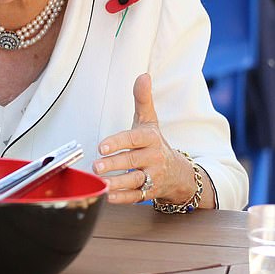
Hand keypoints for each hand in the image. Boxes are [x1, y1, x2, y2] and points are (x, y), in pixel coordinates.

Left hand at [92, 74, 196, 204]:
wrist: (179, 172)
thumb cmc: (154, 142)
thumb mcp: (149, 120)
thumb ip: (142, 99)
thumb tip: (143, 75)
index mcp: (150, 138)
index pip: (133, 139)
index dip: (117, 142)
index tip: (101, 146)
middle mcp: (153, 158)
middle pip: (132, 161)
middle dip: (114, 164)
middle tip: (96, 166)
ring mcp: (153, 177)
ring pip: (135, 181)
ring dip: (117, 184)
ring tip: (101, 183)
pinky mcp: (150, 192)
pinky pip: (136, 197)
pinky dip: (123, 198)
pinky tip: (109, 197)